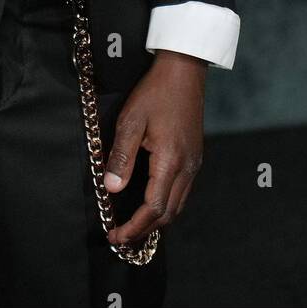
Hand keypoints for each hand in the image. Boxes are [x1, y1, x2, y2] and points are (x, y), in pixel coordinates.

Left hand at [102, 50, 206, 246]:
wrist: (184, 70)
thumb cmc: (155, 92)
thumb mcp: (130, 120)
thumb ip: (121, 156)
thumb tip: (111, 189)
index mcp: (171, 161)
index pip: (153, 208)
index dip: (134, 227)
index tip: (115, 236)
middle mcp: (188, 167)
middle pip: (168, 213)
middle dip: (144, 230)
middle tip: (120, 236)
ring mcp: (195, 163)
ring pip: (178, 205)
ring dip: (156, 220)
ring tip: (133, 225)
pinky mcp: (195, 156)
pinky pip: (182, 191)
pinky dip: (166, 205)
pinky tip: (151, 202)